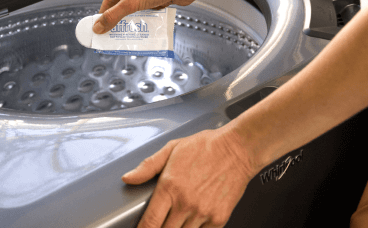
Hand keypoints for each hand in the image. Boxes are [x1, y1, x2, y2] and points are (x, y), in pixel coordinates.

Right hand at [93, 0, 199, 33]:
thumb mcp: (132, 2)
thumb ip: (114, 15)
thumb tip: (99, 26)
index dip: (104, 14)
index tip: (100, 27)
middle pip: (123, 5)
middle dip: (120, 19)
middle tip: (114, 33)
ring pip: (136, 9)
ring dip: (135, 19)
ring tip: (130, 32)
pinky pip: (148, 11)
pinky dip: (147, 18)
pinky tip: (146, 26)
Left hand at [122, 128, 256, 227]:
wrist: (238, 149)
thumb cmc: (207, 146)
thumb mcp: (173, 149)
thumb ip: (148, 166)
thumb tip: (129, 178)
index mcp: (170, 186)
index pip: (149, 223)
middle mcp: (185, 203)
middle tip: (163, 221)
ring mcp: (202, 213)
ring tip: (179, 220)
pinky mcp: (218, 218)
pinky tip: (194, 221)